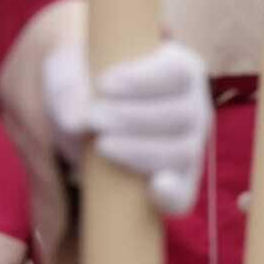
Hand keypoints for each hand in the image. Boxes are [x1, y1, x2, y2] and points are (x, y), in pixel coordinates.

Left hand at [44, 40, 211, 215]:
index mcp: (180, 70)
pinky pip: (184, 194)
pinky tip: (153, 186)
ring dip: (140, 151)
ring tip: (100, 145)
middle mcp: (194, 107)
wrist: (85, 117)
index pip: (178, 74)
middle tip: (94, 118)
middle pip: (182, 115)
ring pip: (182, 152)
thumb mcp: (70, 74)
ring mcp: (191, 146)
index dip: (144, 81)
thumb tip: (77, 122)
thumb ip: (69, 90)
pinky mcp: (180, 180)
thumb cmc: (86, 84)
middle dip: (134, 118)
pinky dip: (170, 194)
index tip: (103, 84)